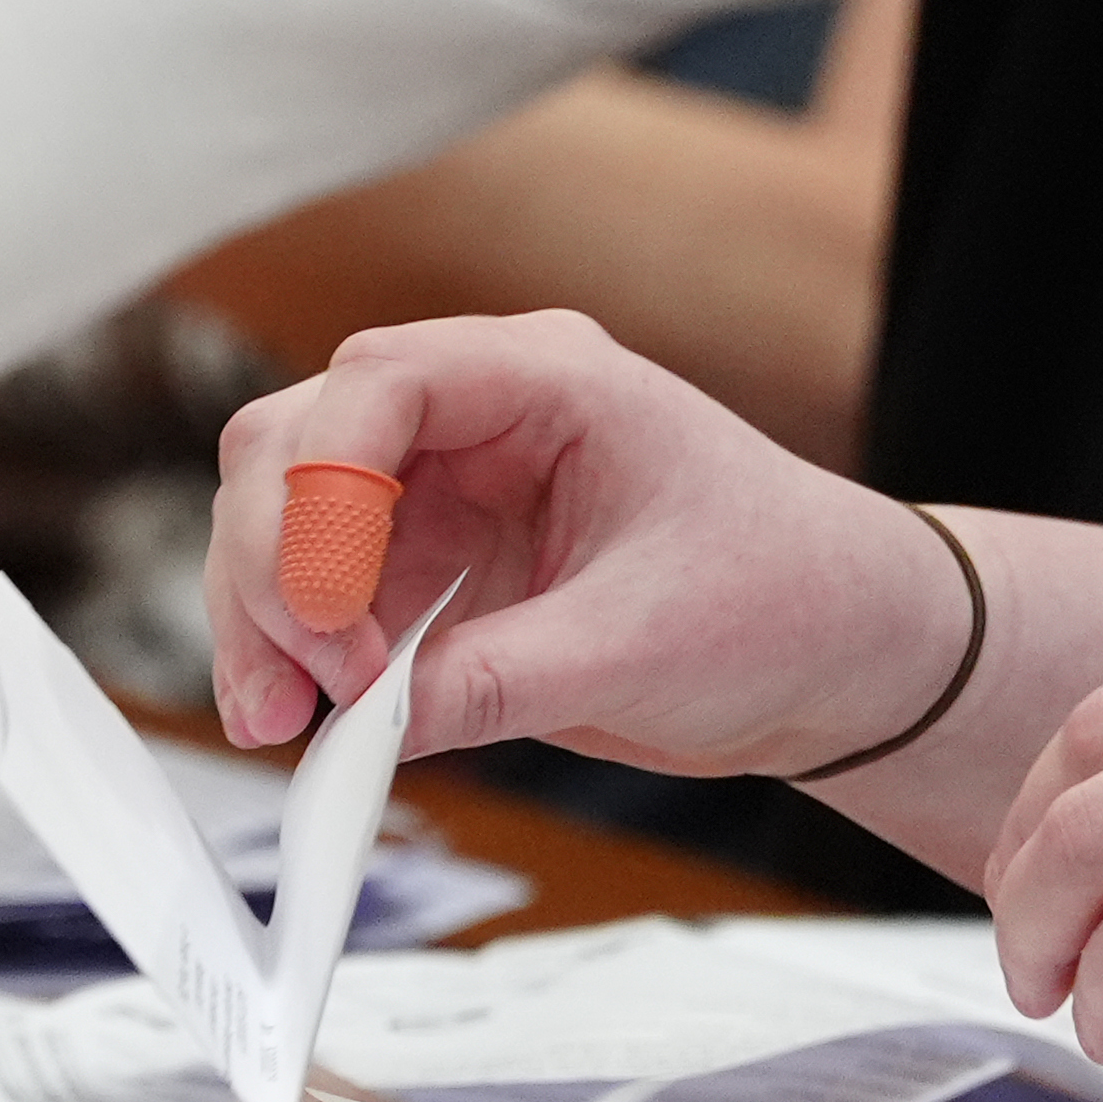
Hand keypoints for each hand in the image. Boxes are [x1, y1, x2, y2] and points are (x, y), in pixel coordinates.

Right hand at [200, 311, 967, 772]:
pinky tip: (303, 722)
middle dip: (270, 560)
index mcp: (546, 378)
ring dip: (262, 613)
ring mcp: (442, 489)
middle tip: (299, 681)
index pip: (380, 384)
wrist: (840, 654)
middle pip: (298, 441)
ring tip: (276, 717)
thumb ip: (501, 679)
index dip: (327, 490)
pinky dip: (294, 651)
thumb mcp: (645, 645)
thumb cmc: (784, 601)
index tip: (328, 609)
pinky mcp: (428, 566)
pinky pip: (320, 593)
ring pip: (283, 514)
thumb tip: (372, 723)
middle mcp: (475, 416)